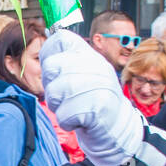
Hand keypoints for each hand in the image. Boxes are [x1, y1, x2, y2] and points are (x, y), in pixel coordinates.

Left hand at [41, 31, 143, 165]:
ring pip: (54, 92)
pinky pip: (63, 114)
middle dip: (50, 87)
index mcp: (90, 55)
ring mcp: (97, 84)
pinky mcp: (97, 106)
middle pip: (51, 66)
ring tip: (74, 109)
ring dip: (58, 107)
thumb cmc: (93, 102)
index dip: (48, 52)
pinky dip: (67, 122)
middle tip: (64, 97)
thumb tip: (46, 47)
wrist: (118, 128)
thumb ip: (67, 62)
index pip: (62, 38)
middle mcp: (95, 65)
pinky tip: (80, 121)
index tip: (53, 69)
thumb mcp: (84, 75)